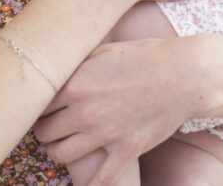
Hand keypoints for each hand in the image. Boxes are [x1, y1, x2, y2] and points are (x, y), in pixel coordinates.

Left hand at [34, 38, 189, 180]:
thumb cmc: (145, 56)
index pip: (38, 103)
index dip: (38, 105)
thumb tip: (58, 70)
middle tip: (51, 126)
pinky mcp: (126, 151)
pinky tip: (85, 183)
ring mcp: (104, 134)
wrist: (184, 74)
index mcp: (75, 84)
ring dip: (58, 151)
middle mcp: (84, 112)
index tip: (42, 106)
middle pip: (44, 131)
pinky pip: (99, 179)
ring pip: (61, 154)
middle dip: (44, 129)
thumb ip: (77, 65)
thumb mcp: (104, 51)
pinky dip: (89, 184)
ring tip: (64, 144)